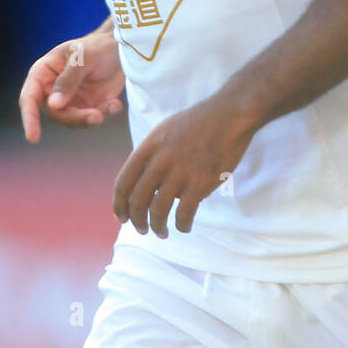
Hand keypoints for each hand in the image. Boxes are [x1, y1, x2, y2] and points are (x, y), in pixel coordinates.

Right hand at [19, 30, 124, 141]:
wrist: (120, 49)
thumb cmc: (96, 47)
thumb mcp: (82, 58)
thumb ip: (68, 80)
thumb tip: (53, 105)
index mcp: (43, 73)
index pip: (29, 98)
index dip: (29, 117)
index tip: (33, 137)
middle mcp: (53, 89)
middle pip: (55, 113)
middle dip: (75, 117)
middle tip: (96, 115)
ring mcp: (70, 99)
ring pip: (73, 119)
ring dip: (92, 117)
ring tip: (112, 105)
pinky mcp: (88, 106)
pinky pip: (91, 118)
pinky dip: (104, 113)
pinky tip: (115, 103)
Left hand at [112, 94, 255, 237]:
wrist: (229, 115)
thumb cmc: (197, 123)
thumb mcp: (163, 131)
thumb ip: (150, 154)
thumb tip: (142, 181)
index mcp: (147, 148)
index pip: (123, 183)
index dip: (118, 205)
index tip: (122, 217)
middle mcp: (159, 161)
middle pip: (137, 201)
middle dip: (136, 221)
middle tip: (141, 229)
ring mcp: (180, 173)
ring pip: (158, 211)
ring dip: (157, 227)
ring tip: (162, 232)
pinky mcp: (200, 183)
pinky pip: (184, 214)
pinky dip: (182, 225)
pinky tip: (184, 226)